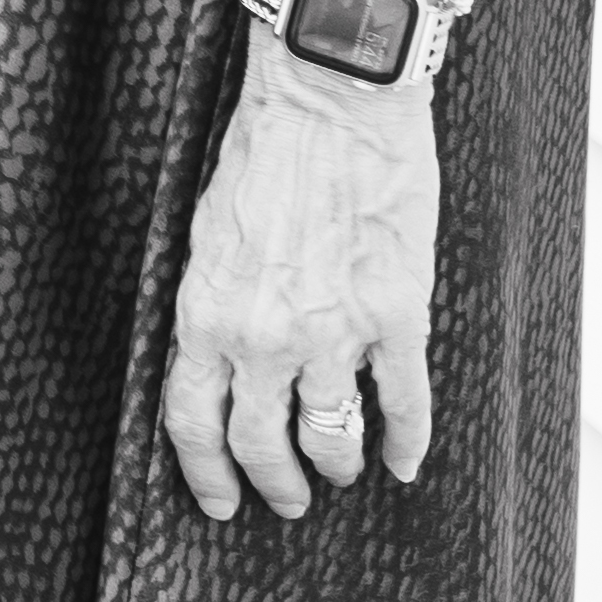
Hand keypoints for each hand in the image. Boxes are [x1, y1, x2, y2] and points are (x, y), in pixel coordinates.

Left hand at [166, 40, 441, 521]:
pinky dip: (408, 443)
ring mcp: (334, 332)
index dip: (205, 473)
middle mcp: (263, 337)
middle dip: (275, 483)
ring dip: (337, 466)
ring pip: (334, 438)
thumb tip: (220, 362)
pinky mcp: (398, 317)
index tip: (219, 501)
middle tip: (287, 501)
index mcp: (205, 314)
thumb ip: (213, 305)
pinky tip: (407, 464)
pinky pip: (406, 404)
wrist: (330, 100)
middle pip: (262, 444)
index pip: (192, 422)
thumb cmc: (263, 153)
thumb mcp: (205, 235)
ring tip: (343, 474)